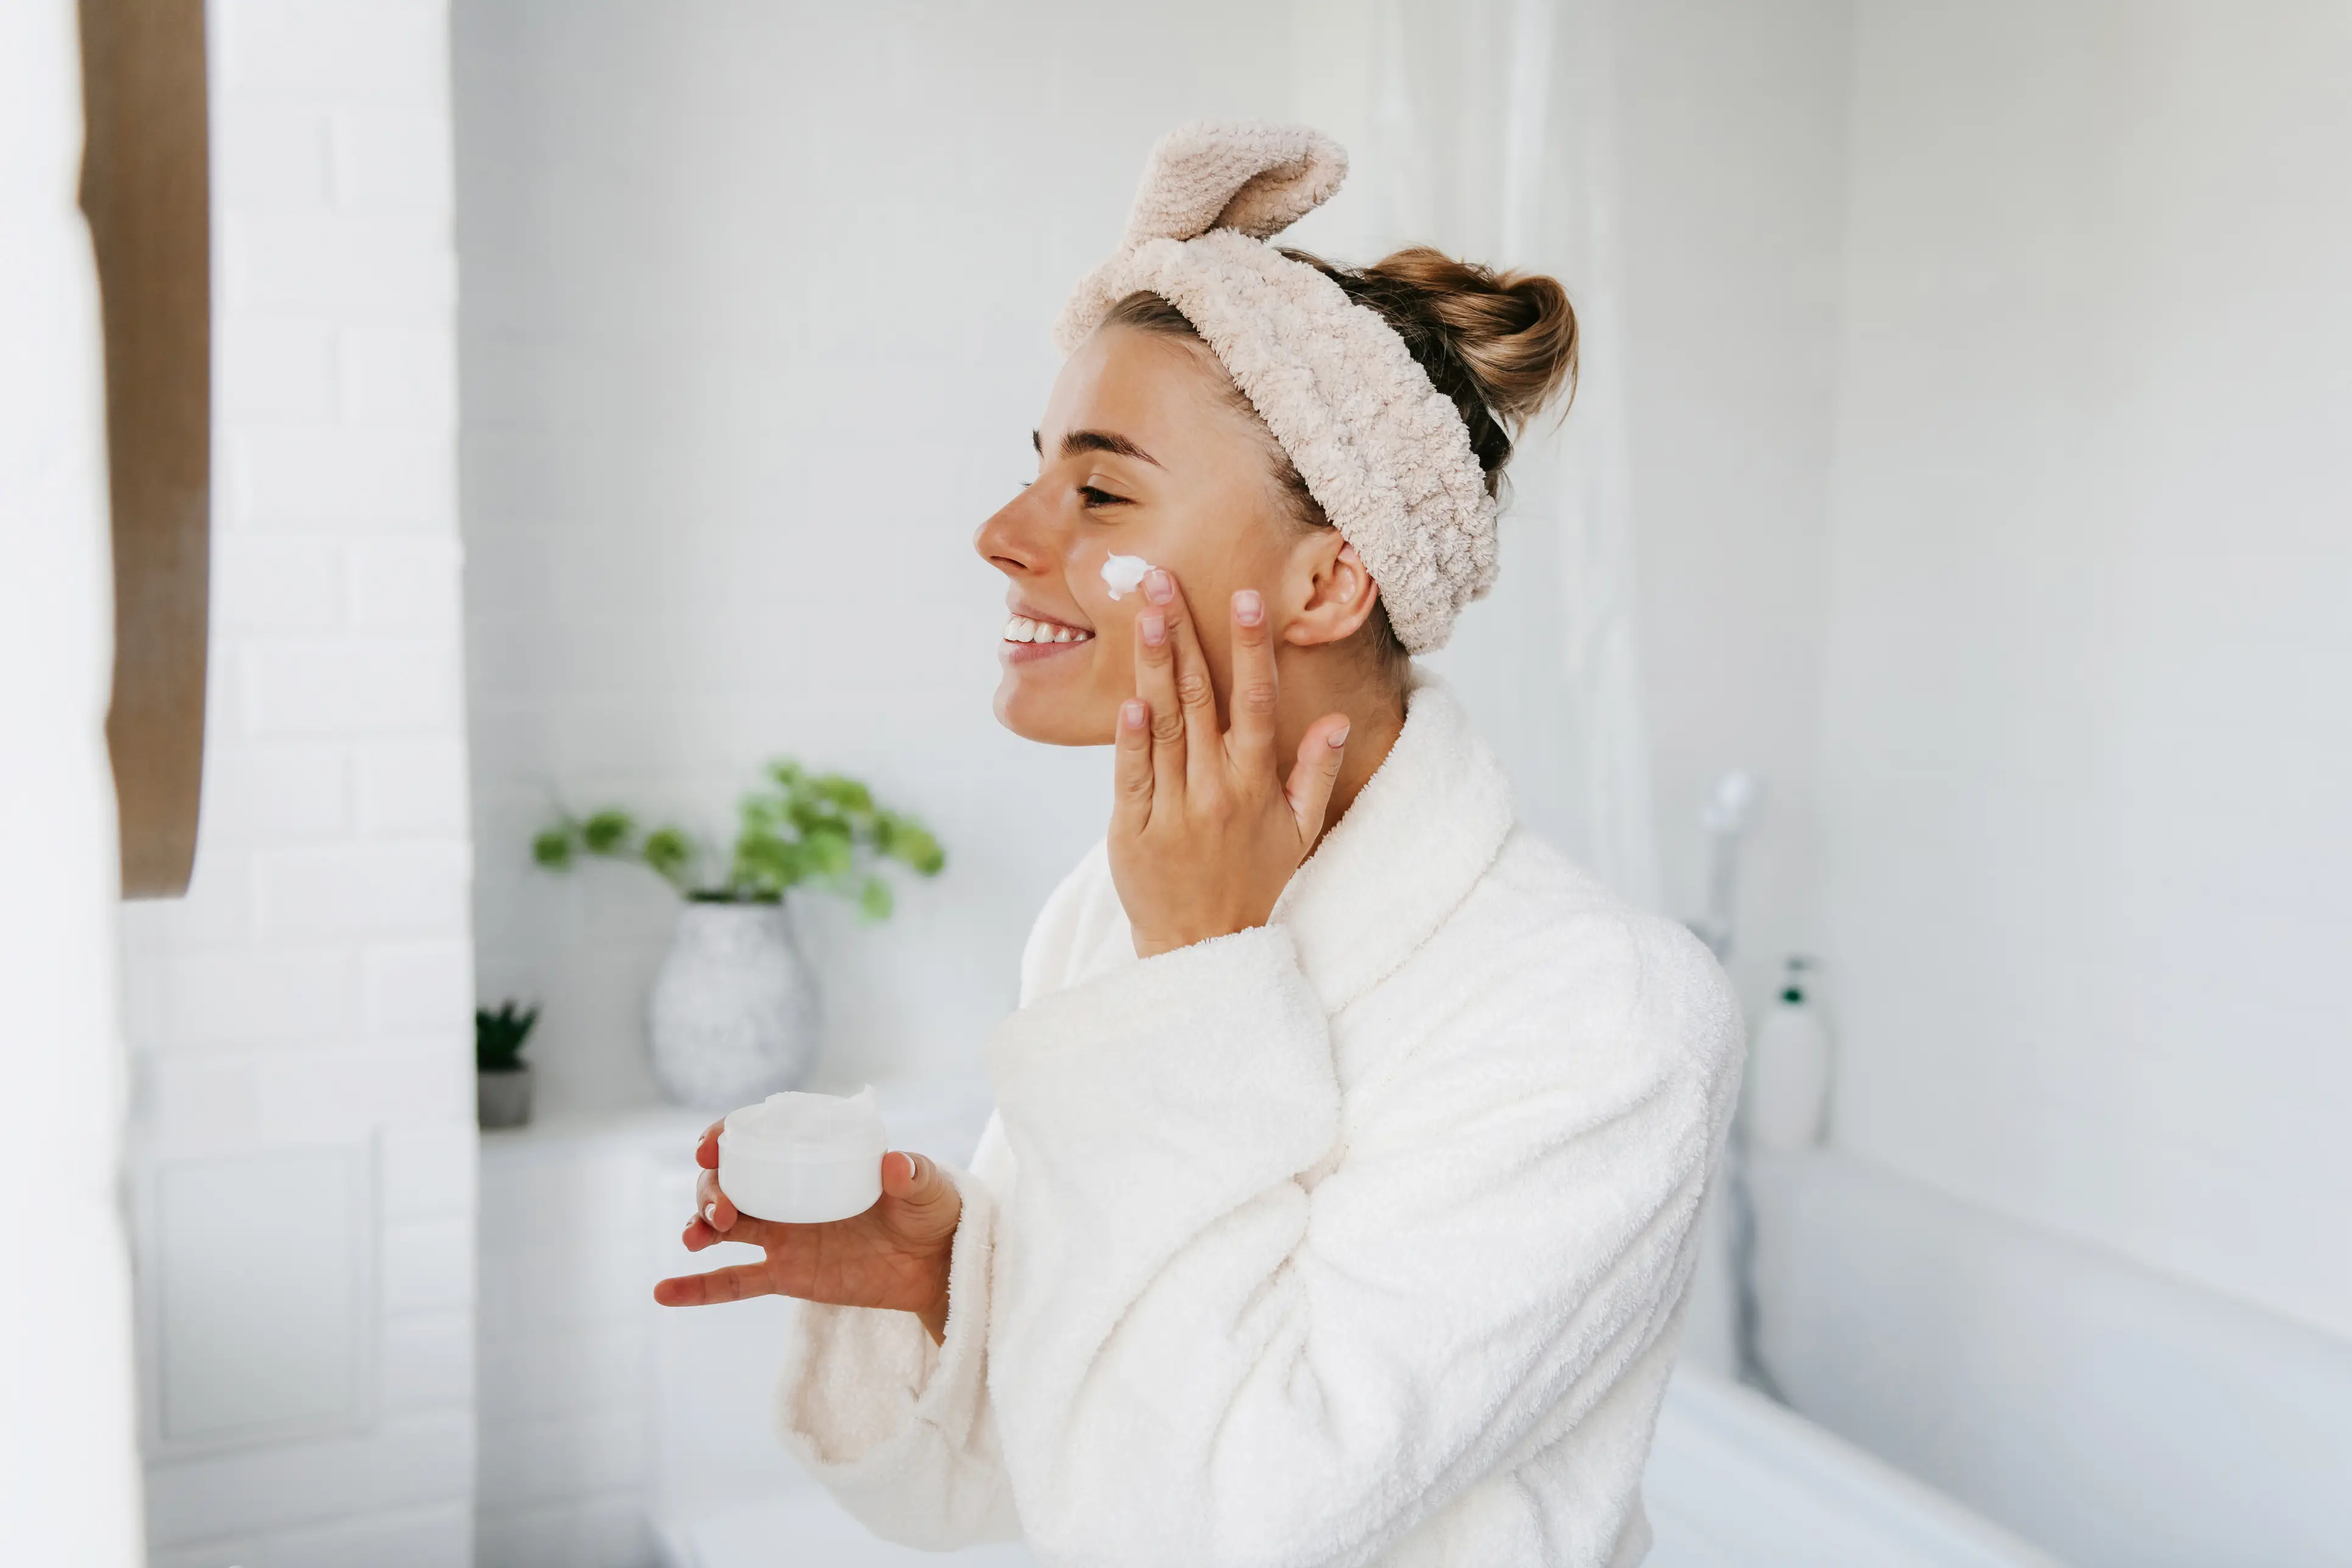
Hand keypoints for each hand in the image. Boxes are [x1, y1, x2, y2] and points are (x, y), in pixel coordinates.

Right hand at [654, 1119, 962, 1344]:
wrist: (940, 1266)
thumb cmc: (933, 1211)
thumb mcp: (928, 1186)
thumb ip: (912, 1174)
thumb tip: (893, 1164)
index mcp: (815, 1157)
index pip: (759, 1137)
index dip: (725, 1137)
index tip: (709, 1146)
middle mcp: (791, 1192)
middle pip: (731, 1182)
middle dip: (710, 1190)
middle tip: (721, 1212)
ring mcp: (785, 1234)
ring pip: (725, 1227)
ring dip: (699, 1226)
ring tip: (696, 1238)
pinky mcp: (787, 1274)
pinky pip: (734, 1281)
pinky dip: (697, 1287)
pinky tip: (663, 1292)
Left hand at [1112, 567, 1350, 957]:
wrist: (1201, 944)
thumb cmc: (1252, 880)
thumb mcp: (1298, 831)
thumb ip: (1314, 771)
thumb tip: (1336, 720)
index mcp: (1256, 784)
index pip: (1255, 702)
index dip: (1250, 648)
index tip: (1243, 598)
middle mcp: (1217, 790)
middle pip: (1199, 698)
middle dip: (1183, 633)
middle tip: (1163, 579)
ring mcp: (1174, 808)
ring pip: (1163, 725)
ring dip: (1154, 665)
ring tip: (1145, 613)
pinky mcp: (1133, 829)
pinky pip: (1133, 775)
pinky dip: (1131, 737)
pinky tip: (1129, 696)